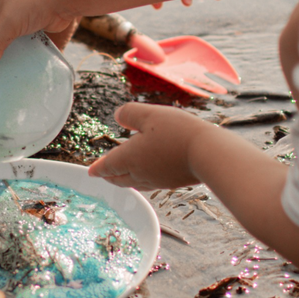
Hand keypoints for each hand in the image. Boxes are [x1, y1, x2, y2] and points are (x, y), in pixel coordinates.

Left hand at [88, 102, 206, 189]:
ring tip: (122, 176)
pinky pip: (150, 183)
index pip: (107, 165)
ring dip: (124, 180)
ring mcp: (157, 180)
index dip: (98, 167)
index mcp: (129, 158)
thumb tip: (118, 116)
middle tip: (103, 174)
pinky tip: (148, 175)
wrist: (208, 154)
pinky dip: (141, 180)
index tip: (90, 172)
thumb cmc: (178, 132)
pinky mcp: (172, 183)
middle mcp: (140, 173)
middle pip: (119, 178)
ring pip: (134, 183)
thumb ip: (130, 114)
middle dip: (109, 176)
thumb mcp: (149, 114)